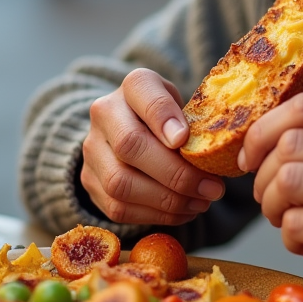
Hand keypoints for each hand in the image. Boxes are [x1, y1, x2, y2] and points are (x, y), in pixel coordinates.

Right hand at [82, 68, 225, 225]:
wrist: (130, 128)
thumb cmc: (170, 117)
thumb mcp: (184, 104)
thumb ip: (194, 121)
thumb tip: (209, 154)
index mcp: (133, 86)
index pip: (144, 95)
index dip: (162, 118)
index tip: (184, 140)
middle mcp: (104, 113)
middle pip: (130, 145)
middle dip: (175, 173)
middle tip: (212, 189)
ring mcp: (92, 149)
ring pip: (121, 183)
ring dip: (167, 200)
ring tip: (201, 203)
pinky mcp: (90, 181)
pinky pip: (118, 208)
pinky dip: (155, 215)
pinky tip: (182, 211)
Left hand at [238, 93, 302, 301]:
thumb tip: (266, 134)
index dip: (264, 128)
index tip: (252, 154)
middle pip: (287, 142)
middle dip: (263, 174)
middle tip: (270, 198)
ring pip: (285, 180)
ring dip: (271, 206)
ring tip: (287, 221)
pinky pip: (295, 222)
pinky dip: (289, 237)